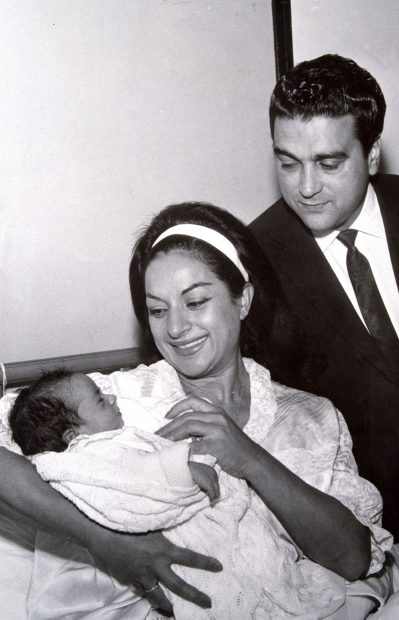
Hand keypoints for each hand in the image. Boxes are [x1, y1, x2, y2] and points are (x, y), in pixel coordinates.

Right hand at [94, 529, 221, 614]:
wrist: (103, 534)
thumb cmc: (128, 522)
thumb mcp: (151, 523)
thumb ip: (162, 530)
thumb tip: (173, 521)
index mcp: (164, 551)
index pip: (190, 558)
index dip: (205, 563)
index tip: (219, 567)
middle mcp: (156, 567)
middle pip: (179, 586)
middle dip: (195, 595)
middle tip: (207, 603)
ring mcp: (142, 577)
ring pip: (157, 596)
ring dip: (165, 604)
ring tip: (171, 611)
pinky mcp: (128, 580)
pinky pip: (140, 590)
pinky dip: (144, 593)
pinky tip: (146, 594)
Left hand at [157, 396, 259, 478]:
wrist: (252, 460)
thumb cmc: (236, 446)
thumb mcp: (222, 428)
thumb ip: (206, 425)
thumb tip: (183, 430)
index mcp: (217, 411)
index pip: (193, 401)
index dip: (177, 407)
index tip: (166, 416)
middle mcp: (216, 417)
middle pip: (186, 417)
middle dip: (169, 426)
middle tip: (157, 435)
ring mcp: (217, 430)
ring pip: (188, 427)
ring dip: (172, 435)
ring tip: (162, 442)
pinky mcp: (216, 445)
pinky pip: (194, 446)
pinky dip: (183, 450)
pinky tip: (177, 454)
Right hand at [188, 461, 219, 502]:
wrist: (187, 468)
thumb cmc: (190, 469)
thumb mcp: (199, 472)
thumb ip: (203, 476)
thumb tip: (203, 485)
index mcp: (211, 470)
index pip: (215, 481)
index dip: (214, 488)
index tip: (211, 493)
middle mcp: (214, 474)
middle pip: (217, 486)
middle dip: (215, 492)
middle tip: (213, 498)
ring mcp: (212, 479)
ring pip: (216, 490)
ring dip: (214, 496)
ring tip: (212, 501)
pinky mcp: (209, 484)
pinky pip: (212, 493)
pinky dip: (212, 498)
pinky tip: (210, 501)